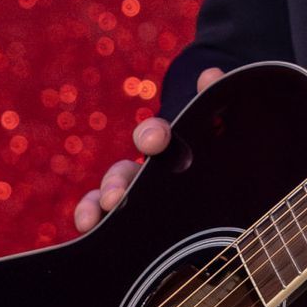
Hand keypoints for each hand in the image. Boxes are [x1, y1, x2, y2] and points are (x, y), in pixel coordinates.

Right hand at [73, 68, 224, 231]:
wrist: (219, 176)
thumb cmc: (216, 151)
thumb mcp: (222, 127)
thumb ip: (215, 102)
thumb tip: (210, 75)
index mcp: (170, 146)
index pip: (155, 136)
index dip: (153, 136)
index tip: (156, 142)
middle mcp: (146, 172)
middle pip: (123, 172)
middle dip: (117, 182)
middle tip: (115, 197)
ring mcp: (135, 197)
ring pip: (106, 198)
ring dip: (94, 205)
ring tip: (89, 221)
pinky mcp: (130, 222)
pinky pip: (105, 226)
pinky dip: (88, 221)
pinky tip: (85, 230)